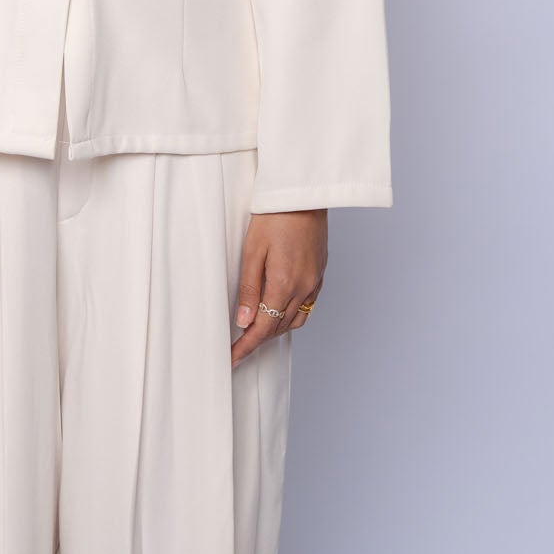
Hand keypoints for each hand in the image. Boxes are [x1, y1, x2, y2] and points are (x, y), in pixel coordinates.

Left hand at [230, 208, 326, 365]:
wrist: (303, 195)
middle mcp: (303, 287)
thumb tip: (244, 320)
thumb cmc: (275, 216)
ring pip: (295, 320)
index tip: (233, 358)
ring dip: (275, 329)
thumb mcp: (253, 251)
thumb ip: (249, 289)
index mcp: (284, 284)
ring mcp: (314, 281)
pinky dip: (290, 316)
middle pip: (279, 327)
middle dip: (258, 340)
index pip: (264, 328)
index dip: (247, 346)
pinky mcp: (320, 273)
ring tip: (255, 331)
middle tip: (238, 346)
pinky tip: (278, 311)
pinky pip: (306, 306)